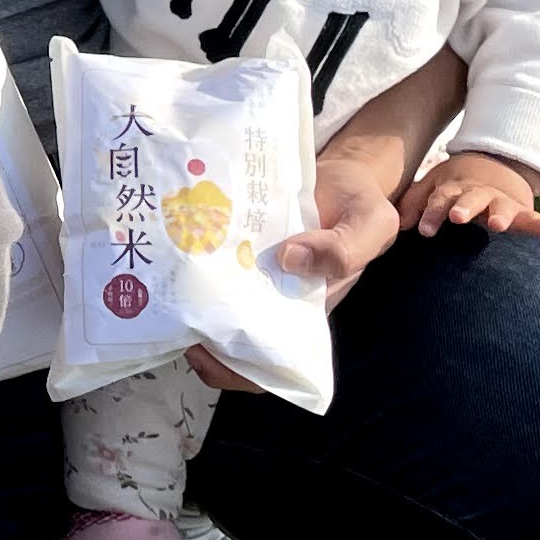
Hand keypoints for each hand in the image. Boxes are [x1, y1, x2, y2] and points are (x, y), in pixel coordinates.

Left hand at [181, 133, 410, 394]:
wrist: (345, 171)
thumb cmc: (362, 205)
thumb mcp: (371, 225)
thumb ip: (344, 250)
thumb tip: (289, 259)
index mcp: (303, 311)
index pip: (266, 362)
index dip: (233, 368)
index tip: (204, 352)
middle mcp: (272, 298)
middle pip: (226, 338)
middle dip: (196, 336)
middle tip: (174, 315)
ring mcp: (251, 271)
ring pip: (211, 300)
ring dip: (188, 297)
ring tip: (169, 282)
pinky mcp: (237, 242)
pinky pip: (210, 259)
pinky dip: (194, 257)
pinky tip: (178, 241)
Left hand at [402, 151, 539, 241]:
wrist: (491, 167)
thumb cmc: (454, 187)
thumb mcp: (433, 188)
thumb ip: (414, 204)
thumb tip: (399, 224)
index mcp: (453, 189)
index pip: (440, 200)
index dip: (431, 213)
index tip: (423, 229)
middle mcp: (478, 194)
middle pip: (470, 199)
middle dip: (464, 207)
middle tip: (457, 217)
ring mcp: (502, 202)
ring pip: (501, 207)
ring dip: (500, 214)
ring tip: (497, 224)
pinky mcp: (522, 212)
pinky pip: (537, 221)